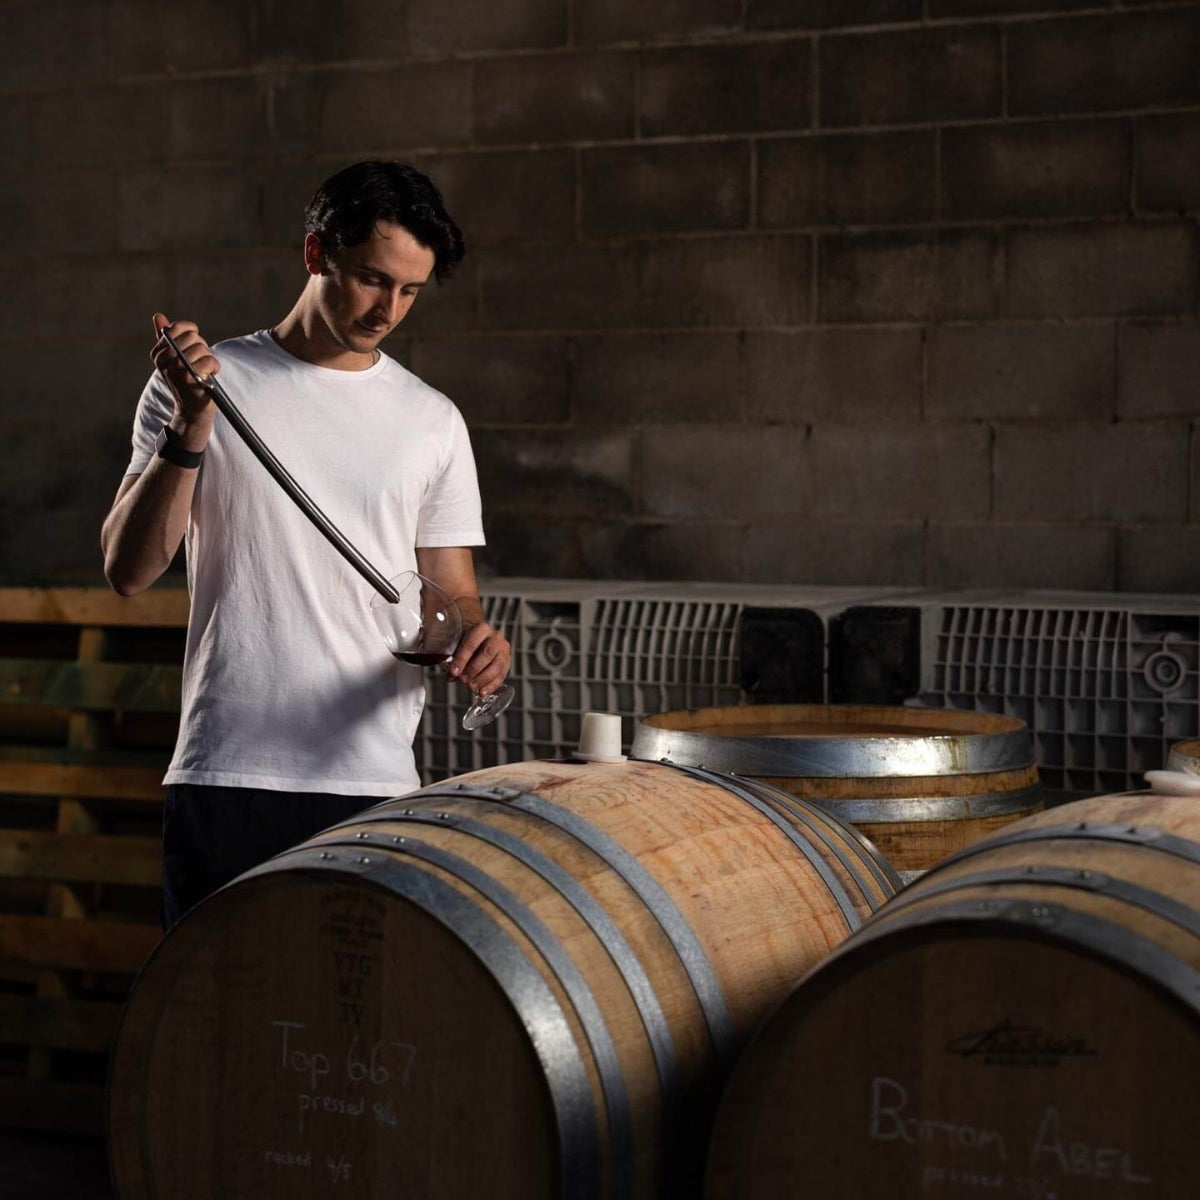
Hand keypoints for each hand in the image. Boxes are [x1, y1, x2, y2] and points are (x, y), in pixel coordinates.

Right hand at [150, 313, 218, 434]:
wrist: (191, 410)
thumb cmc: (185, 381)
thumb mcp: (173, 358)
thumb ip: (165, 338)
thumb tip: (158, 316)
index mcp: (158, 353)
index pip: (176, 328)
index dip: (192, 333)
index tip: (194, 345)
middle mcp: (163, 359)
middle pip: (192, 337)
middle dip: (202, 347)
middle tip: (199, 362)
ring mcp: (175, 369)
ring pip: (202, 348)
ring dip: (209, 359)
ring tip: (203, 371)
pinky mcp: (189, 379)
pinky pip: (209, 361)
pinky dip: (214, 367)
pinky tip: (209, 376)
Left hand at [448, 621, 510, 697]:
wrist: (480, 641)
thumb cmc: (468, 644)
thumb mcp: (459, 645)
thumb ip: (454, 659)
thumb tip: (451, 676)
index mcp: (482, 629)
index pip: (472, 643)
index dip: (462, 659)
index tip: (453, 672)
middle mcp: (496, 637)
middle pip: (487, 653)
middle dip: (474, 669)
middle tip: (463, 680)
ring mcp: (504, 650)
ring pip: (496, 666)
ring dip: (483, 679)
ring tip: (471, 687)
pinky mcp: (507, 662)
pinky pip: (502, 675)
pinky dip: (492, 686)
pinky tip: (483, 692)